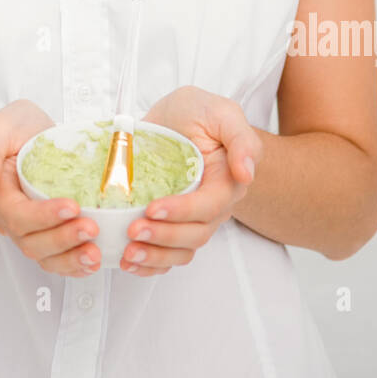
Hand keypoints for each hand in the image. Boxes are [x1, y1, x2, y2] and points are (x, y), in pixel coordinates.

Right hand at [0, 100, 102, 277]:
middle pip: (31, 242)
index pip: (17, 214)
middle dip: (62, 240)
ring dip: (70, 260)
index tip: (73, 206)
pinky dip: (74, 266)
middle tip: (91, 228)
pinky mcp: (48, 231)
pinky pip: (56, 259)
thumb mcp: (0, 128)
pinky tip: (92, 263)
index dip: (44, 216)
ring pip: (44, 256)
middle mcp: (12, 217)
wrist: (27, 134)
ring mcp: (30, 228)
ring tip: (95, 254)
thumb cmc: (15, 129)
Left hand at [120, 86, 262, 276]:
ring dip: (155, 256)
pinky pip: (167, 254)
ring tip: (129, 252)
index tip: (154, 208)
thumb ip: (241, 139)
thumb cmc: (201, 113)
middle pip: (195, 234)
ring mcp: (191, 218)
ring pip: (181, 250)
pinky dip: (149, 264)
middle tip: (134, 229)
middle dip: (164, 236)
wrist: (180, 118)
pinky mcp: (172, 223)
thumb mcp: (221, 113)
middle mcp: (211, 206)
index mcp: (226, 181)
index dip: (183, 212)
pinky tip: (129, 263)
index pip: (209, 206)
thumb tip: (247, 173)